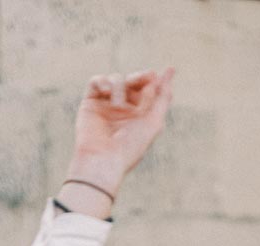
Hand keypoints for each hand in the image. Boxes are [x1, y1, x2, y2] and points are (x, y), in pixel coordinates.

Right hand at [60, 68, 173, 215]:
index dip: (155, 80)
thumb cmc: (131, 146)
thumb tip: (169, 71)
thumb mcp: (153, 122)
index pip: (148, 91)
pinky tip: (107, 92)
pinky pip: (96, 81)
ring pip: (116, 79)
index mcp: (139, 116)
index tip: (166, 71)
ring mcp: (106, 105)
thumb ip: (162, 98)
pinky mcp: (90, 102)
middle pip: (133, 82)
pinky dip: (103, 82)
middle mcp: (123, 110)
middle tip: (149, 76)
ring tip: (118, 104)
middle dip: (141, 78)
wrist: (103, 160)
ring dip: (121, 87)